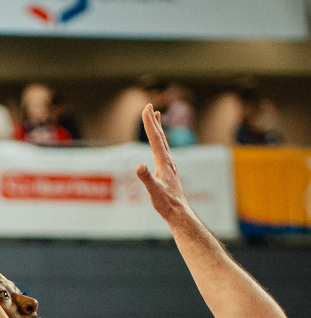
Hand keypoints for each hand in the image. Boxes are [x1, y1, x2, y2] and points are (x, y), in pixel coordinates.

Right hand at [136, 104, 193, 224]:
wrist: (178, 212)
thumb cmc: (166, 203)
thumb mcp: (153, 191)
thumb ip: (146, 178)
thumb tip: (139, 166)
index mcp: (164, 162)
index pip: (155, 138)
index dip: (150, 123)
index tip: (146, 108)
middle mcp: (168, 160)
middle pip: (160, 136)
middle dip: (153, 121)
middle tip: (149, 106)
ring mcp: (169, 165)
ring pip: (163, 142)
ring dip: (159, 128)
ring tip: (158, 116)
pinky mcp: (168, 170)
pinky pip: (163, 150)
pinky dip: (160, 140)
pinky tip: (159, 143)